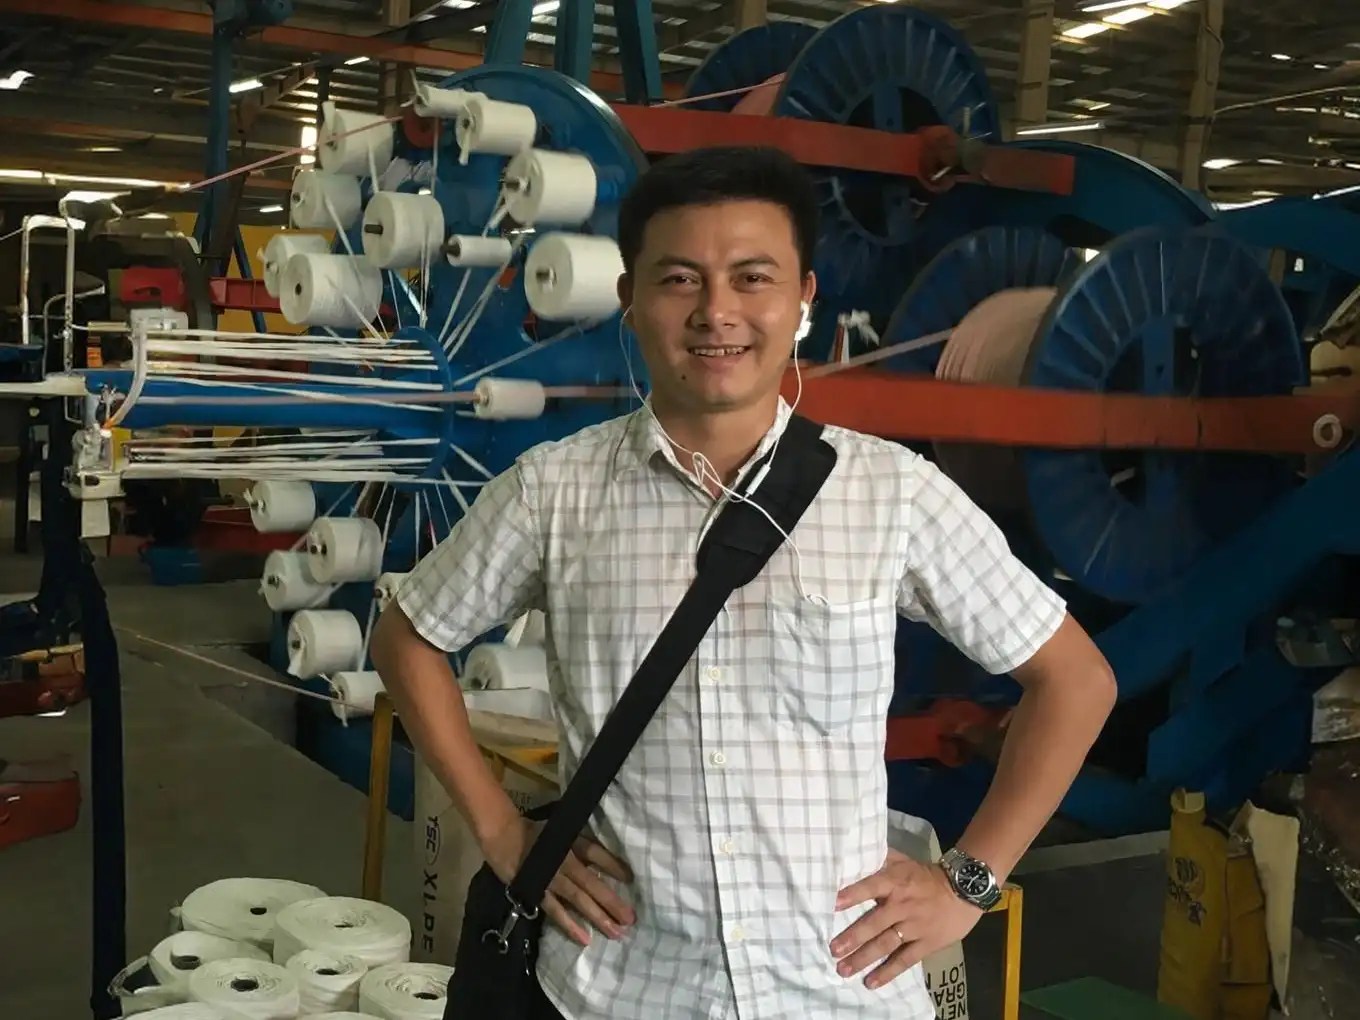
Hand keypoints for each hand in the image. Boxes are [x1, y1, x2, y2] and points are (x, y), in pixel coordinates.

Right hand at [480, 815, 635, 946]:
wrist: (504, 835)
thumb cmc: (539, 832)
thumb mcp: (565, 830)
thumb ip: (584, 843)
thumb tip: (609, 857)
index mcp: (573, 844)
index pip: (598, 855)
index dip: (615, 867)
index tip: (632, 881)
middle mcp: (565, 862)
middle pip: (592, 883)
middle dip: (612, 902)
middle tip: (630, 919)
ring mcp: (551, 880)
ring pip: (578, 900)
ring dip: (597, 917)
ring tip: (615, 932)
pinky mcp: (537, 892)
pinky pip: (555, 911)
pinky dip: (570, 925)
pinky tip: (584, 939)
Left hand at [830, 849, 983, 989]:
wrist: (965, 890)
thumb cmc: (926, 876)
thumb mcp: (904, 861)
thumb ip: (880, 860)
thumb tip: (854, 856)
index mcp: (895, 882)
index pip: (871, 887)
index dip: (852, 895)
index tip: (833, 904)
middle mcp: (902, 906)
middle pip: (874, 923)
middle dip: (852, 937)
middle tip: (833, 950)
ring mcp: (914, 927)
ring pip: (886, 944)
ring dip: (863, 958)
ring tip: (844, 970)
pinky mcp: (926, 944)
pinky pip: (905, 960)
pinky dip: (888, 972)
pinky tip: (871, 983)